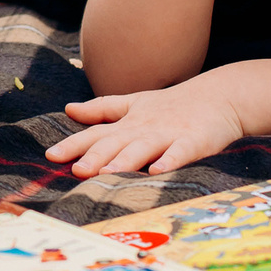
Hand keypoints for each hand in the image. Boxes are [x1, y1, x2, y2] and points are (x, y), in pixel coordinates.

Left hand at [44, 78, 245, 176]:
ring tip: (107, 174)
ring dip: (125, 161)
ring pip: (143, 149)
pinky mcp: (193, 141)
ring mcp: (168, 135)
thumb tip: (69, 109)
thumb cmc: (172, 105)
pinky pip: (180, 152)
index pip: (95, 134)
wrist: (219, 96)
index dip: (74, 145)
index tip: (51, 156)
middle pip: (115, 143)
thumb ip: (102, 109)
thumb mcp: (134, 103)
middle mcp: (143, 129)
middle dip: (95, 157)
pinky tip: (159, 171)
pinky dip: (170, 161)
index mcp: (127, 123)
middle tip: (76, 171)